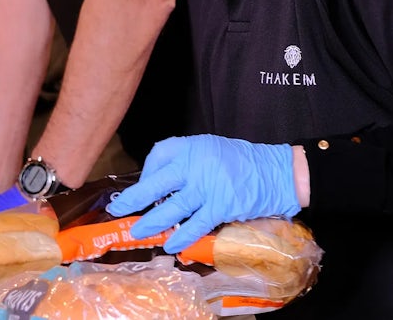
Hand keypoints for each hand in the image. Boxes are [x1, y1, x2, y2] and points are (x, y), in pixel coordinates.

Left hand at [104, 134, 299, 252]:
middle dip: (135, 199)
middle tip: (118, 211)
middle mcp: (195, 165)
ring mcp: (207, 187)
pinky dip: (181, 237)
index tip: (142, 186)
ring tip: (138, 232)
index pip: (159, 154)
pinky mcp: (220, 207)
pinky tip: (170, 245)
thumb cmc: (238, 161)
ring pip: (171, 209)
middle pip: (156, 183)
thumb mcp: (209, 148)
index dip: (146, 172)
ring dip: (152, 223)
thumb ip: (185, 161)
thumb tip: (158, 184)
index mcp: (192, 147)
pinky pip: (195, 226)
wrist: (274, 173)